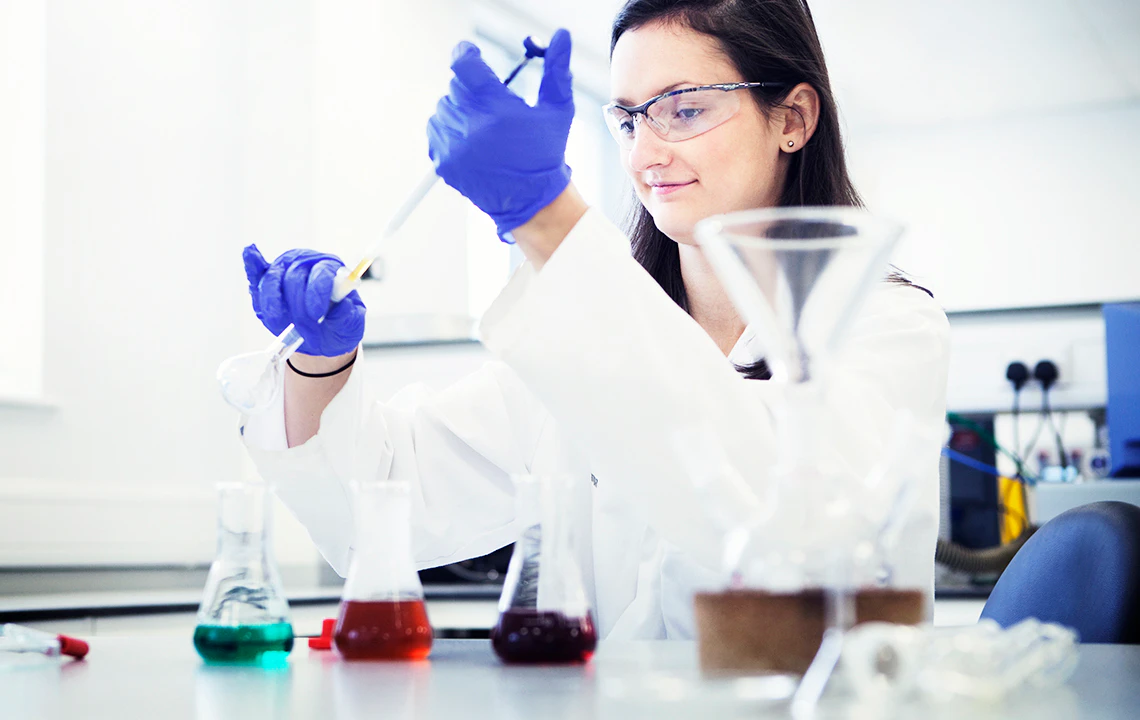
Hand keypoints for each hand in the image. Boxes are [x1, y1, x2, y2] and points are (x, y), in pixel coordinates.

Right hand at [242, 244, 366, 356]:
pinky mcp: (266, 279)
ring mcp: (285, 269)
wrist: (319, 337)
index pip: (322, 273)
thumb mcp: (350, 327)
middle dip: (297, 308)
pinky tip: (250, 254)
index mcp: (331, 271)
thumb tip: (342, 306)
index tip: (316, 314)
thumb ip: (348, 317)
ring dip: (274, 304)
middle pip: (295, 277)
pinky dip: (252, 264)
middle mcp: (307, 264)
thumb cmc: (336, 327)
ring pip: (273, 279)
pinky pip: (257, 269)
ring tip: (279, 323)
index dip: (318, 292)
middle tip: (303, 331)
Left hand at [427, 29, 573, 238]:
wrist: (531, 200)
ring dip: (460, 110)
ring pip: (444, 107)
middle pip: (455, 85)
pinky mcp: (443, 161)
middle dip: (472, 89)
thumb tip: (560, 37)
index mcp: (497, 109)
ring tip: (482, 126)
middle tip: (490, 104)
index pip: (464, 64)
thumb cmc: (545, 155)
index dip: (466, 54)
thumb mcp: (557, 111)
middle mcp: (471, 127)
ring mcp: (454, 146)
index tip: (471, 55)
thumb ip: (556, 70)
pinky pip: (435, 130)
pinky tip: (470, 140)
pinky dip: (449, 130)